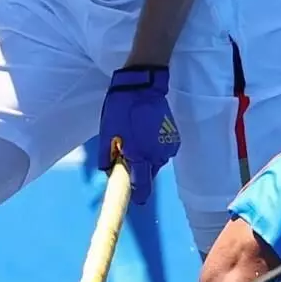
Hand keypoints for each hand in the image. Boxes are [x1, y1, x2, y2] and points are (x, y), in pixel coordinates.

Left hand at [98, 66, 179, 205]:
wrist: (143, 85)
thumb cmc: (121, 109)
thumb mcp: (107, 134)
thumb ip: (107, 158)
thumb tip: (109, 172)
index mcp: (141, 156)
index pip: (141, 188)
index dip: (135, 194)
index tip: (129, 196)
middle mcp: (158, 155)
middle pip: (148, 175)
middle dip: (138, 171)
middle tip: (125, 154)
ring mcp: (168, 146)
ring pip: (155, 162)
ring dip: (146, 158)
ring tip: (135, 139)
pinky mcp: (173, 137)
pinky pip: (162, 151)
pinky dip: (154, 148)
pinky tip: (145, 133)